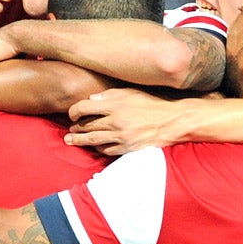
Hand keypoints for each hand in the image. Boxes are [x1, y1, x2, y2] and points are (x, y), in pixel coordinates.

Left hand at [66, 87, 182, 155]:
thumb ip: (110, 95)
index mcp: (115, 105)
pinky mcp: (127, 149)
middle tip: (70, 129)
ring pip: (93, 140)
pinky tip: (94, 146)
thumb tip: (91, 99)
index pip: (84, 107)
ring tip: (71, 140)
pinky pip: (107, 150)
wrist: (172, 121)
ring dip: (80, 140)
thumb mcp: (131, 92)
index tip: (71, 114)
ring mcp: (121, 137)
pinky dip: (98, 148)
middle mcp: (116, 122)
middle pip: (87, 126)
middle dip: (75, 127)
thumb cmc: (152, 104)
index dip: (73, 111)